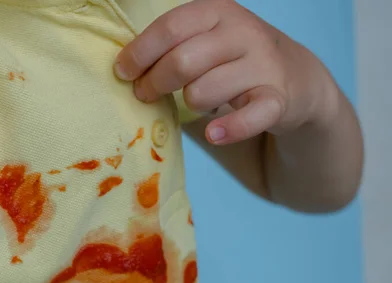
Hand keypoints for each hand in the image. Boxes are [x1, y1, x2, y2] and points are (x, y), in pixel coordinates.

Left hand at [114, 0, 334, 144]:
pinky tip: (214, 134)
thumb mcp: (207, 38)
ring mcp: (262, 65)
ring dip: (190, 104)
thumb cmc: (233, 58)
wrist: (295, 77)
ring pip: (203, 92)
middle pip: (182, 61)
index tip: (122, 71)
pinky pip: (249, 117)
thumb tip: (124, 67)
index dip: (141, 51)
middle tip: (144, 94)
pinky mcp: (278, 99)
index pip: (171, 27)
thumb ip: (173, 45)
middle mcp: (242, 33)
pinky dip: (230, 129)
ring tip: (195, 101)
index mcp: (218, 12)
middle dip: (154, 83)